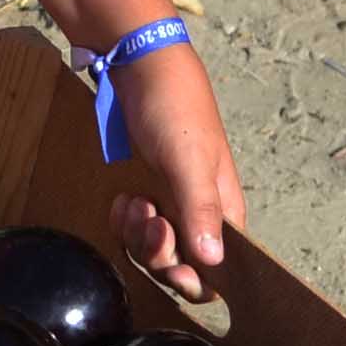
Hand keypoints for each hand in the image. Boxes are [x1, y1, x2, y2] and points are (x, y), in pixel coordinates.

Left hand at [106, 44, 243, 303]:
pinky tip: (121, 199)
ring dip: (138, 235)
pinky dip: (125, 220)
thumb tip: (213, 263)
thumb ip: (200, 210)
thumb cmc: (172, 108)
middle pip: (181, 264)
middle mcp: (200, 211)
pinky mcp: (146, 189)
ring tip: (133, 203)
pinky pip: (134, 227)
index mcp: (224, 208)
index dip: (196, 280)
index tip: (173, 268)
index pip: (219, 270)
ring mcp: (171, 201)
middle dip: (158, 253)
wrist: (136, 64)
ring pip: (153, 248)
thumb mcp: (188, 159)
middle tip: (149, 219)